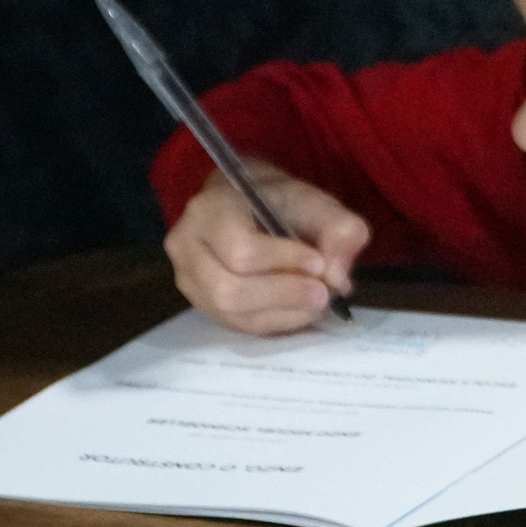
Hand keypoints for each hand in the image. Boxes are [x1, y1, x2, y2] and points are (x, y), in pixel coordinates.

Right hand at [162, 163, 369, 335]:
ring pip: (230, 312)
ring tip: (316, 301)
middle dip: (283, 295)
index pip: (240, 249)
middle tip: (323, 293)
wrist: (250, 205)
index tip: (319, 263)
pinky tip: (300, 311)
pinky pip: (235, 324)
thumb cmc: (281, 202)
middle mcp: (187, 245)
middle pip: (228, 288)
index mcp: (210, 209)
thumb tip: (337, 279)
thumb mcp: (317, 202)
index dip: (284, 262)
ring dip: (281, 312)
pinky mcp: (200, 302)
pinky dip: (274, 322)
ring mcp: (188, 278)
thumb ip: (339, 230)